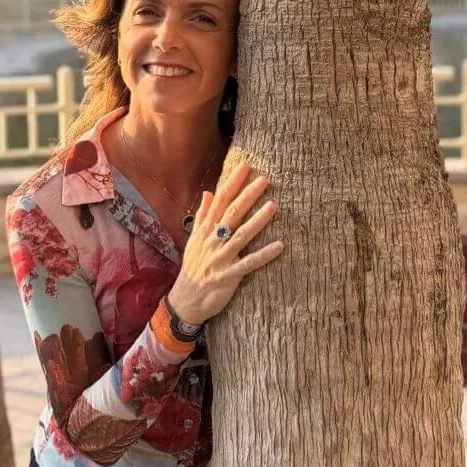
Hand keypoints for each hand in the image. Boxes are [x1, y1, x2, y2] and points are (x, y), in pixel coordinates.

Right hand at [167, 161, 283, 326]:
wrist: (186, 299)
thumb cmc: (193, 267)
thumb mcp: (194, 239)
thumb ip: (202, 215)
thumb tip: (208, 193)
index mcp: (205, 230)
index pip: (220, 201)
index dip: (233, 183)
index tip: (246, 167)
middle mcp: (212, 241)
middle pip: (232, 214)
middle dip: (248, 196)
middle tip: (264, 180)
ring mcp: (221, 258)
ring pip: (241, 236)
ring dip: (258, 221)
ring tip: (274, 206)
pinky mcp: (229, 276)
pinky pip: (248, 264)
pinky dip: (264, 255)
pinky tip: (280, 246)